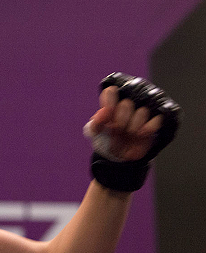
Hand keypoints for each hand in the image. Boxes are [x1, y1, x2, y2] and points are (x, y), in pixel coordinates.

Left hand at [84, 72, 180, 190]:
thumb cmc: (105, 144)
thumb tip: (105, 109)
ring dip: (133, 125)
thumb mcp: (95, 132)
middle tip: (117, 131)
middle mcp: (130, 103)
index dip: (110, 103)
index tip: (106, 118)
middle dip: (120, 119)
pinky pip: (156, 118)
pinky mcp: (158, 121)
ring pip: (141, 110)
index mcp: (114, 102)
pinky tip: (141, 135)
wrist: (119, 162)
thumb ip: (97, 119)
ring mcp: (145, 111)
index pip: (113, 90)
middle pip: (127, 101)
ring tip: (129, 135)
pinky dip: (148, 128)